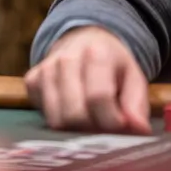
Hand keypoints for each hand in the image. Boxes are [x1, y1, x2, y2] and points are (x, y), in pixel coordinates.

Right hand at [24, 26, 149, 133]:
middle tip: (104, 127)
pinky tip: (70, 110)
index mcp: (96, 52)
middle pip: (74, 113)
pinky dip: (58, 120)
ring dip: (75, 129)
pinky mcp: (31, 80)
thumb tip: (139, 130)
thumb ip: (137, 105)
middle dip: (92, 130)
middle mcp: (65, 58)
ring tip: (89, 120)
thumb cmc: (113, 65)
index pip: (99, 97)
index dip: (112, 121)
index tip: (121, 126)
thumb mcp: (134, 79)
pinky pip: (42, 114)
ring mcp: (44, 68)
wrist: (83, 40)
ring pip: (56, 119)